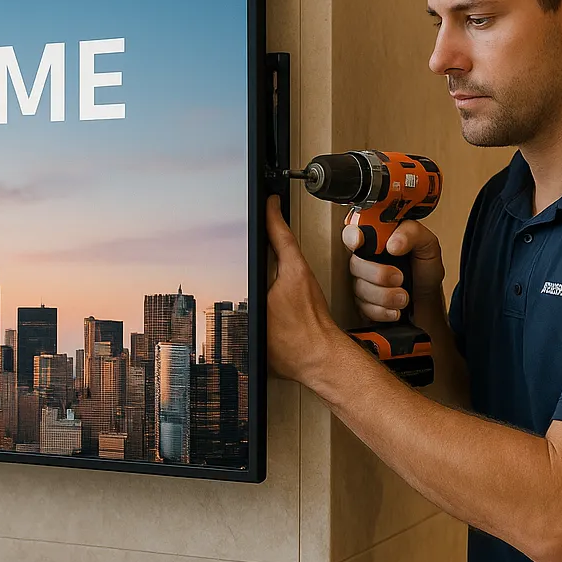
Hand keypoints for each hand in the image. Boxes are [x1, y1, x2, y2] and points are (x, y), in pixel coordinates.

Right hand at [264, 196, 342, 381]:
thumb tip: (242, 272)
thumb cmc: (297, 342)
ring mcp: (304, 291)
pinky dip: (278, 275)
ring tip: (262, 247)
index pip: (280, 235)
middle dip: (271, 232)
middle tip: (263, 217)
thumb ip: (251, 291)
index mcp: (292, 271)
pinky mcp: (304, 305)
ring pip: (287, 264)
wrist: (320, 361)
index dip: (272, 217)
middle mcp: (300, 278)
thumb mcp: (263, 308)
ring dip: (276, 253)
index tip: (268, 200)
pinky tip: (267, 287)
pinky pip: (289, 281)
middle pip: (284, 247)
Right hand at [342, 220, 444, 322]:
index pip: (353, 232)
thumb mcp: (427, 244)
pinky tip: (395, 308)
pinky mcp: (362, 304)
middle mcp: (365, 260)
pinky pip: (364, 308)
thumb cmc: (424, 272)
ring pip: (360, 288)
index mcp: (377, 241)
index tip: (359, 241)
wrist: (429, 301)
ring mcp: (361, 282)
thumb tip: (392, 243)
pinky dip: (383, 311)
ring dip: (385, 295)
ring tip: (404, 296)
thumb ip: (412, 233)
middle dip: (378, 274)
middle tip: (399, 278)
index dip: (352, 236)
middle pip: (355, 264)